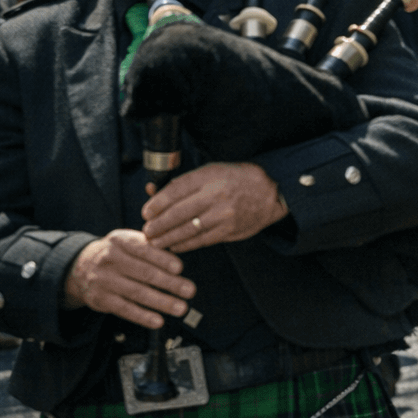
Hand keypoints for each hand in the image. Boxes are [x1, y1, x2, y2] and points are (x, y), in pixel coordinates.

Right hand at [64, 229, 192, 330]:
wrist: (81, 266)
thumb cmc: (116, 252)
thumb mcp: (127, 240)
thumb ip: (150, 245)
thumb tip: (178, 258)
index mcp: (120, 240)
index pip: (144, 249)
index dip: (162, 259)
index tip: (179, 268)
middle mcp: (110, 260)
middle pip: (144, 273)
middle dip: (170, 283)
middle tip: (189, 290)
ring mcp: (104, 280)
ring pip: (137, 293)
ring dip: (161, 302)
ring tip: (180, 308)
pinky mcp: (101, 299)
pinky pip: (125, 309)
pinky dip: (143, 316)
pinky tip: (158, 321)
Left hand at [142, 162, 288, 252]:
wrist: (271, 191)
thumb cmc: (236, 179)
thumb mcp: (212, 171)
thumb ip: (184, 182)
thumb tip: (152, 192)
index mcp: (210, 176)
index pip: (176, 190)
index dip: (156, 203)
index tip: (146, 212)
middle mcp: (216, 194)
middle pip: (178, 213)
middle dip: (158, 225)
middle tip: (147, 231)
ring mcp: (223, 214)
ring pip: (187, 230)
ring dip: (167, 238)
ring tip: (155, 242)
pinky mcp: (229, 229)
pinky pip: (201, 240)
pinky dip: (184, 245)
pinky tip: (174, 246)